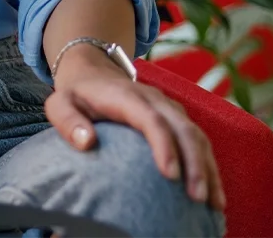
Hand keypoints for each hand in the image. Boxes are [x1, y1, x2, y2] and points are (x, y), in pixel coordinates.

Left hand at [46, 48, 224, 211]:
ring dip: (208, 168)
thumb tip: (87, 143)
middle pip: (182, 128)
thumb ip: (67, 120)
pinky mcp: (176, 117)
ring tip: (213, 203)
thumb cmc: (76, 93)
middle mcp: (154, 99)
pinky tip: (213, 192)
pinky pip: (198, 140)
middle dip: (195, 163)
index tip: (170, 175)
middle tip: (198, 198)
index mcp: (126, 96)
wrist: (93, 69)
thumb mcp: (59, 102)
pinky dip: (209, 165)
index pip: (151, 118)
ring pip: (196, 135)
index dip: (163, 144)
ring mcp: (168, 107)